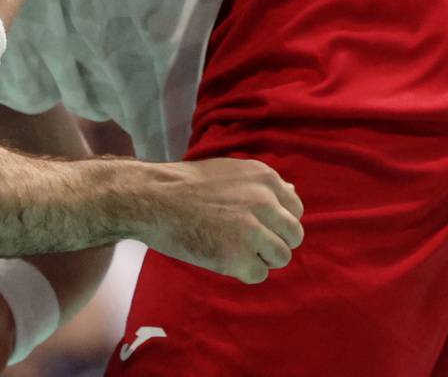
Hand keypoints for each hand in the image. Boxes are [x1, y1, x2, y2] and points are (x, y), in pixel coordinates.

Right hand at [124, 157, 304, 284]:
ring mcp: (252, 231)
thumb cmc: (185, 184)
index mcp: (264, 178)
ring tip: (234, 249)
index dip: (277, 221)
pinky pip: (259, 275)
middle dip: (274, 241)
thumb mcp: (229, 172)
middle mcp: (264, 202)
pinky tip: (223, 258)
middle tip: (246, 240)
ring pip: (281, 257)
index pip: (296, 210)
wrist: (151, 198)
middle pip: (294, 236)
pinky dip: (243, 272)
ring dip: (261, 258)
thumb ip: (261, 185)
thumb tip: (294, 192)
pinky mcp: (238, 258)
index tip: (257, 223)